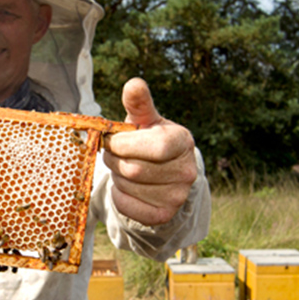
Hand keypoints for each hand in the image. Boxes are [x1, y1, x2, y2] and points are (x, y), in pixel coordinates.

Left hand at [102, 78, 197, 225]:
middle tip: (115, 155)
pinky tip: (126, 187)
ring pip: (127, 186)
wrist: (163, 175)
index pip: (155, 146)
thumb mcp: (145, 121)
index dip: (124, 144)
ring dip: (116, 177)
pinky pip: (126, 205)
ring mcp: (177, 196)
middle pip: (133, 169)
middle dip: (114, 160)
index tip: (112, 140)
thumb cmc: (149, 141)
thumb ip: (138, 103)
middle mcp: (186, 171)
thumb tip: (133, 84)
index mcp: (183, 141)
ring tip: (124, 169)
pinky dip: (118, 195)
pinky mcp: (163, 215)